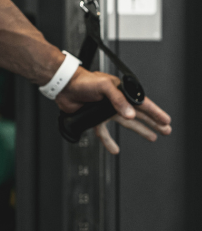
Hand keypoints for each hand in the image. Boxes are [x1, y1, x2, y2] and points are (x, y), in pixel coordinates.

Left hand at [56, 68, 171, 153]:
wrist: (64, 86)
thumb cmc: (83, 81)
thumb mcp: (104, 87)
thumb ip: (118, 100)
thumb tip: (130, 114)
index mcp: (121, 91)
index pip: (142, 104)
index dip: (155, 113)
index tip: (166, 121)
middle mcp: (115, 102)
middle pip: (139, 115)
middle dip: (153, 123)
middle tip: (166, 130)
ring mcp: (105, 111)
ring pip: (126, 124)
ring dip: (140, 131)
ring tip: (152, 137)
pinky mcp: (94, 118)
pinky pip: (104, 132)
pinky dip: (109, 142)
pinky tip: (114, 149)